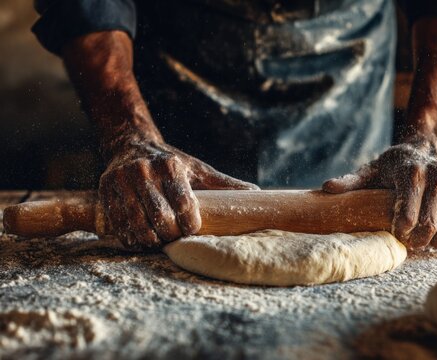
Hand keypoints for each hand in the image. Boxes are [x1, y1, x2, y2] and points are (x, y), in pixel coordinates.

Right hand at [99, 138, 258, 248]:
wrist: (131, 145)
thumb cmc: (171, 162)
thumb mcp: (198, 169)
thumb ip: (224, 184)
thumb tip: (257, 193)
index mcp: (171, 166)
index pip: (185, 205)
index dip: (191, 224)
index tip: (192, 227)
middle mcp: (144, 172)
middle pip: (161, 219)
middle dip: (172, 234)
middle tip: (176, 236)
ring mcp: (121, 182)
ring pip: (138, 226)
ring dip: (152, 241)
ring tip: (160, 239)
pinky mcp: (106, 192)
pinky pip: (119, 227)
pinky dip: (132, 239)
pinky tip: (142, 238)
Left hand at [323, 136, 436, 249]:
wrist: (426, 144)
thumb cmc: (394, 163)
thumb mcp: (371, 170)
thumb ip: (352, 181)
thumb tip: (326, 188)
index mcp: (411, 173)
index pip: (408, 216)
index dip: (401, 232)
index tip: (397, 234)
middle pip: (430, 226)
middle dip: (419, 241)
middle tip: (411, 244)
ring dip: (436, 242)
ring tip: (425, 243)